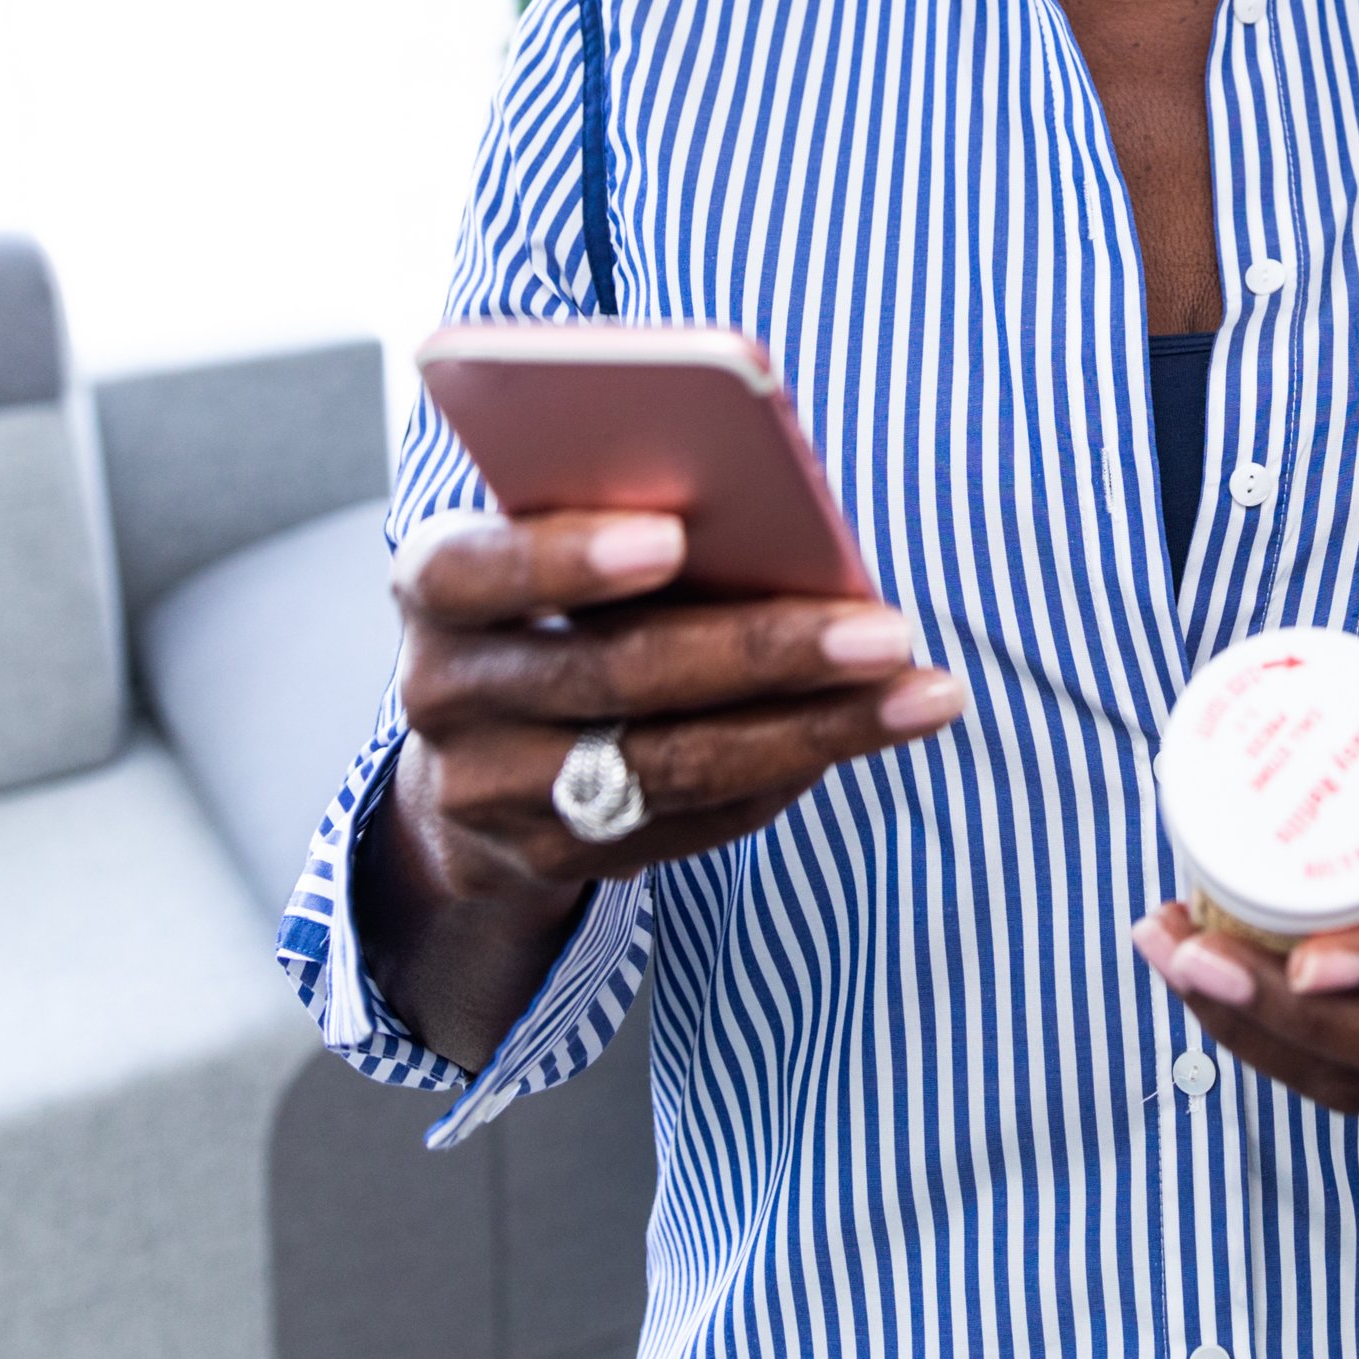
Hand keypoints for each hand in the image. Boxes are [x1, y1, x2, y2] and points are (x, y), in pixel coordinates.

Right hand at [357, 507, 963, 1067]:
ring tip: (924, 693)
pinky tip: (866, 731)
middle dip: (764, 651)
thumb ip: (612, 507)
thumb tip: (764, 499)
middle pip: (617, 676)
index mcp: (434, 588)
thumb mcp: (545, 534)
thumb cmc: (546, 593)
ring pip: (673, 765)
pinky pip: (693, 821)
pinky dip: (787, 775)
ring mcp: (495, 795)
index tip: (672, 535)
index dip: (568, 556)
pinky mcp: (558, 859)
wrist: (473, 743)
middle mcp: (445, 698)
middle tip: (887, 630)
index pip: (483, 569)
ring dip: (815, 729)